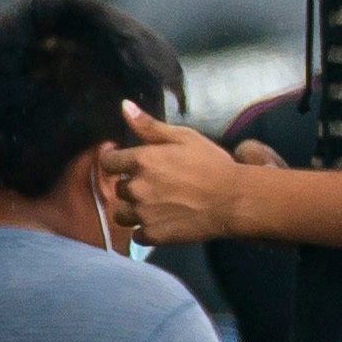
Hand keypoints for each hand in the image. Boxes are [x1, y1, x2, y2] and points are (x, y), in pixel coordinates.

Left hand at [99, 104, 264, 245]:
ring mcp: (143, 214)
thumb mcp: (183, 137)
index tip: (128, 165)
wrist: (233, 200)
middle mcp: (136, 187)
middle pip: (118, 188)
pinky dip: (146, 230)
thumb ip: (149, 125)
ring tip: (155, 207)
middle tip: (156, 185)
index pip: (108, 162)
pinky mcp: (153, 235)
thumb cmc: (211, 164)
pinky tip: (163, 222)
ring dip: (133, 210)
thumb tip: (124, 106)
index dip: (117, 162)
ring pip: (122, 214)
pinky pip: (137, 236)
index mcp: (141, 160)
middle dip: (132, 186)